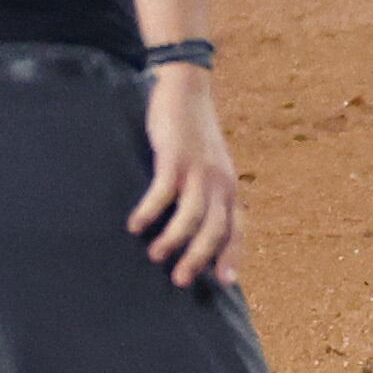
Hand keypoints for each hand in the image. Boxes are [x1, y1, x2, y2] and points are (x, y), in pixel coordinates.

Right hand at [128, 65, 243, 287]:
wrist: (188, 90)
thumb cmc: (194, 135)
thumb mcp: (209, 166)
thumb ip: (207, 193)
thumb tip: (198, 226)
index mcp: (229, 187)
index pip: (236, 229)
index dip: (232, 256)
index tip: (226, 283)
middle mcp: (219, 182)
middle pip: (215, 230)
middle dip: (199, 258)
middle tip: (180, 280)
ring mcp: (198, 170)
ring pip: (192, 216)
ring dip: (174, 240)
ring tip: (155, 255)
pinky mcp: (175, 158)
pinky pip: (164, 192)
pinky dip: (150, 211)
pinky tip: (136, 225)